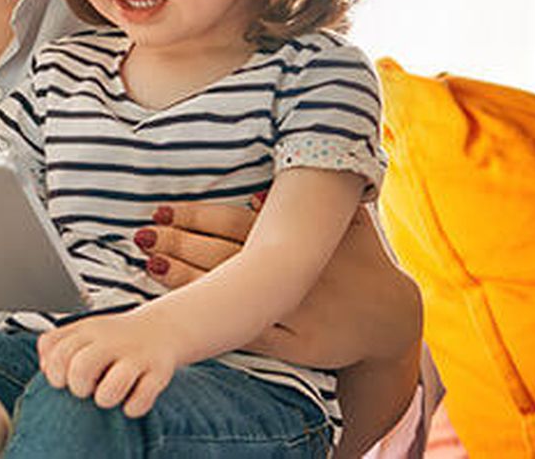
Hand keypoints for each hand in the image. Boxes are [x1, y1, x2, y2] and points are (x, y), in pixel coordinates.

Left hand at [37, 307, 186, 417]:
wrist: (161, 329)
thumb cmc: (115, 338)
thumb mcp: (84, 332)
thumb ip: (57, 345)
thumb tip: (45, 367)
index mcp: (88, 331)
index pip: (56, 350)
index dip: (54, 372)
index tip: (63, 380)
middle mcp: (111, 342)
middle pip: (80, 368)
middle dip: (78, 387)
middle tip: (86, 389)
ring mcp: (136, 356)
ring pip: (111, 388)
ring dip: (105, 399)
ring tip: (108, 396)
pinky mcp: (158, 372)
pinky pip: (142, 400)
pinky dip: (132, 407)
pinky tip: (130, 401)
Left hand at [135, 201, 421, 369]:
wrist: (393, 320)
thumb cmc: (363, 264)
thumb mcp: (348, 225)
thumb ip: (311, 202)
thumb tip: (257, 190)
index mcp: (297, 239)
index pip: (233, 223)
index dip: (195, 217)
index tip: (162, 211)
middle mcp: (291, 272)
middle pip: (222, 254)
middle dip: (178, 244)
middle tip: (142, 236)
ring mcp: (291, 309)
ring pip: (230, 293)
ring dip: (186, 280)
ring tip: (149, 265)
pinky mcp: (294, 345)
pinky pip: (248, 334)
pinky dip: (217, 322)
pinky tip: (186, 314)